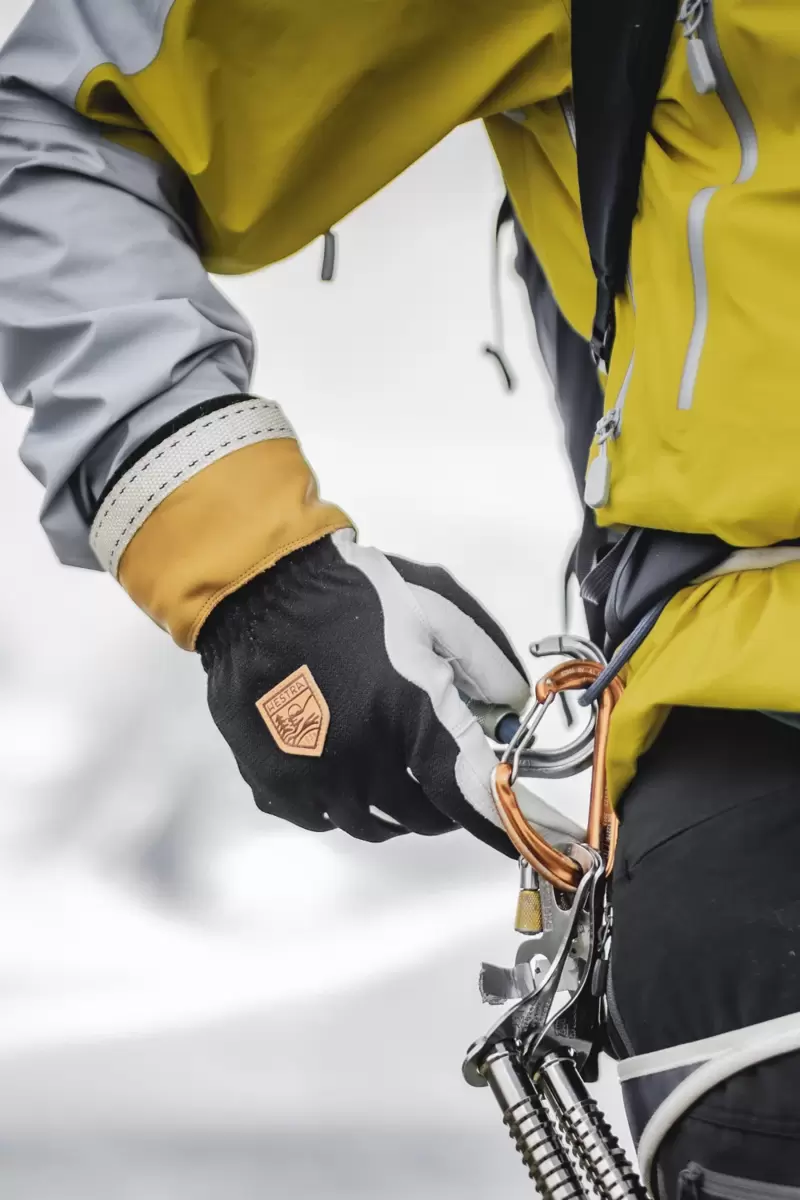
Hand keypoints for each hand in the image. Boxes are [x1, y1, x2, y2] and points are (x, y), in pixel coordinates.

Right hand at [199, 530, 562, 854]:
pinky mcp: (275, 781)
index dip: (496, 826)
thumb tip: (510, 701)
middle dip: (441, 804)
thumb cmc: (344, 597)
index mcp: (412, 717)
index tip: (512, 843)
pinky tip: (340, 775)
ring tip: (393, 783)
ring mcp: (316, 777)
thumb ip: (480, 661)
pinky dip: (338, 807)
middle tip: (441, 783)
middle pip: (421, 816)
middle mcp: (365, 759)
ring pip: (369, 824)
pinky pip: (319, 818)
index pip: (468, 795)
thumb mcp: (430, 612)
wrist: (258, 591)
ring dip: (392, 812)